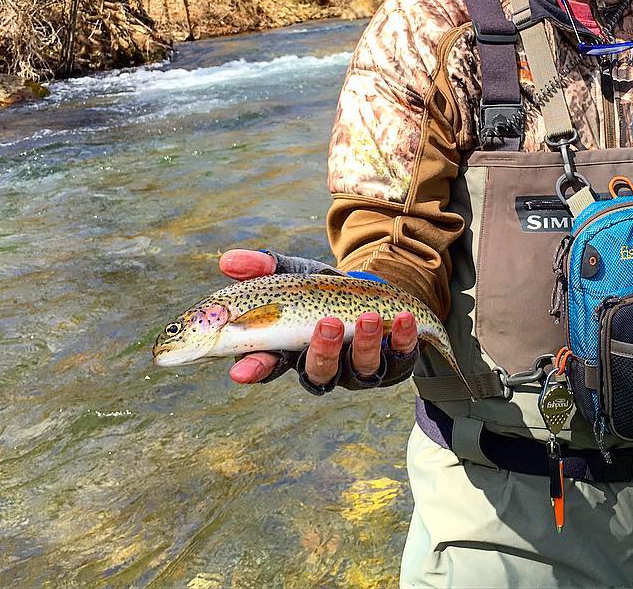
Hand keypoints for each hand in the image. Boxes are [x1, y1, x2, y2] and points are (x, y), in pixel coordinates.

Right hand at [219, 249, 419, 390]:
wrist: (373, 292)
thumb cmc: (323, 290)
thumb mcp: (294, 274)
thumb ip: (265, 267)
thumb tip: (227, 260)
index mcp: (293, 350)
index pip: (269, 365)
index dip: (256, 369)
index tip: (241, 372)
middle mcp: (325, 365)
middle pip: (319, 371)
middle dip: (323, 351)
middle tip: (327, 324)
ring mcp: (359, 367)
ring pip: (360, 368)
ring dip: (366, 343)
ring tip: (370, 316)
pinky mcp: (394, 361)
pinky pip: (400, 356)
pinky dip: (404, 338)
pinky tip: (405, 318)